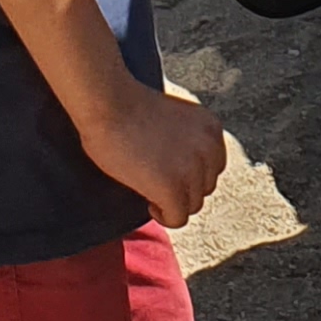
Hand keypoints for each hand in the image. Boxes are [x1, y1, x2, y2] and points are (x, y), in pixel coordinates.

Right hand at [84, 82, 230, 228]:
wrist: (107, 102)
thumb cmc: (127, 106)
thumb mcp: (174, 118)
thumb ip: (187, 140)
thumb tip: (182, 167)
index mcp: (210, 127)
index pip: (214, 166)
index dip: (190, 173)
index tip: (169, 171)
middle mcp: (208, 148)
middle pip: (205, 187)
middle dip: (182, 188)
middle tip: (156, 180)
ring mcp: (192, 169)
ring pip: (192, 205)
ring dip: (172, 202)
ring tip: (149, 189)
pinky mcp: (172, 188)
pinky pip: (177, 218)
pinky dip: (163, 216)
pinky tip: (148, 202)